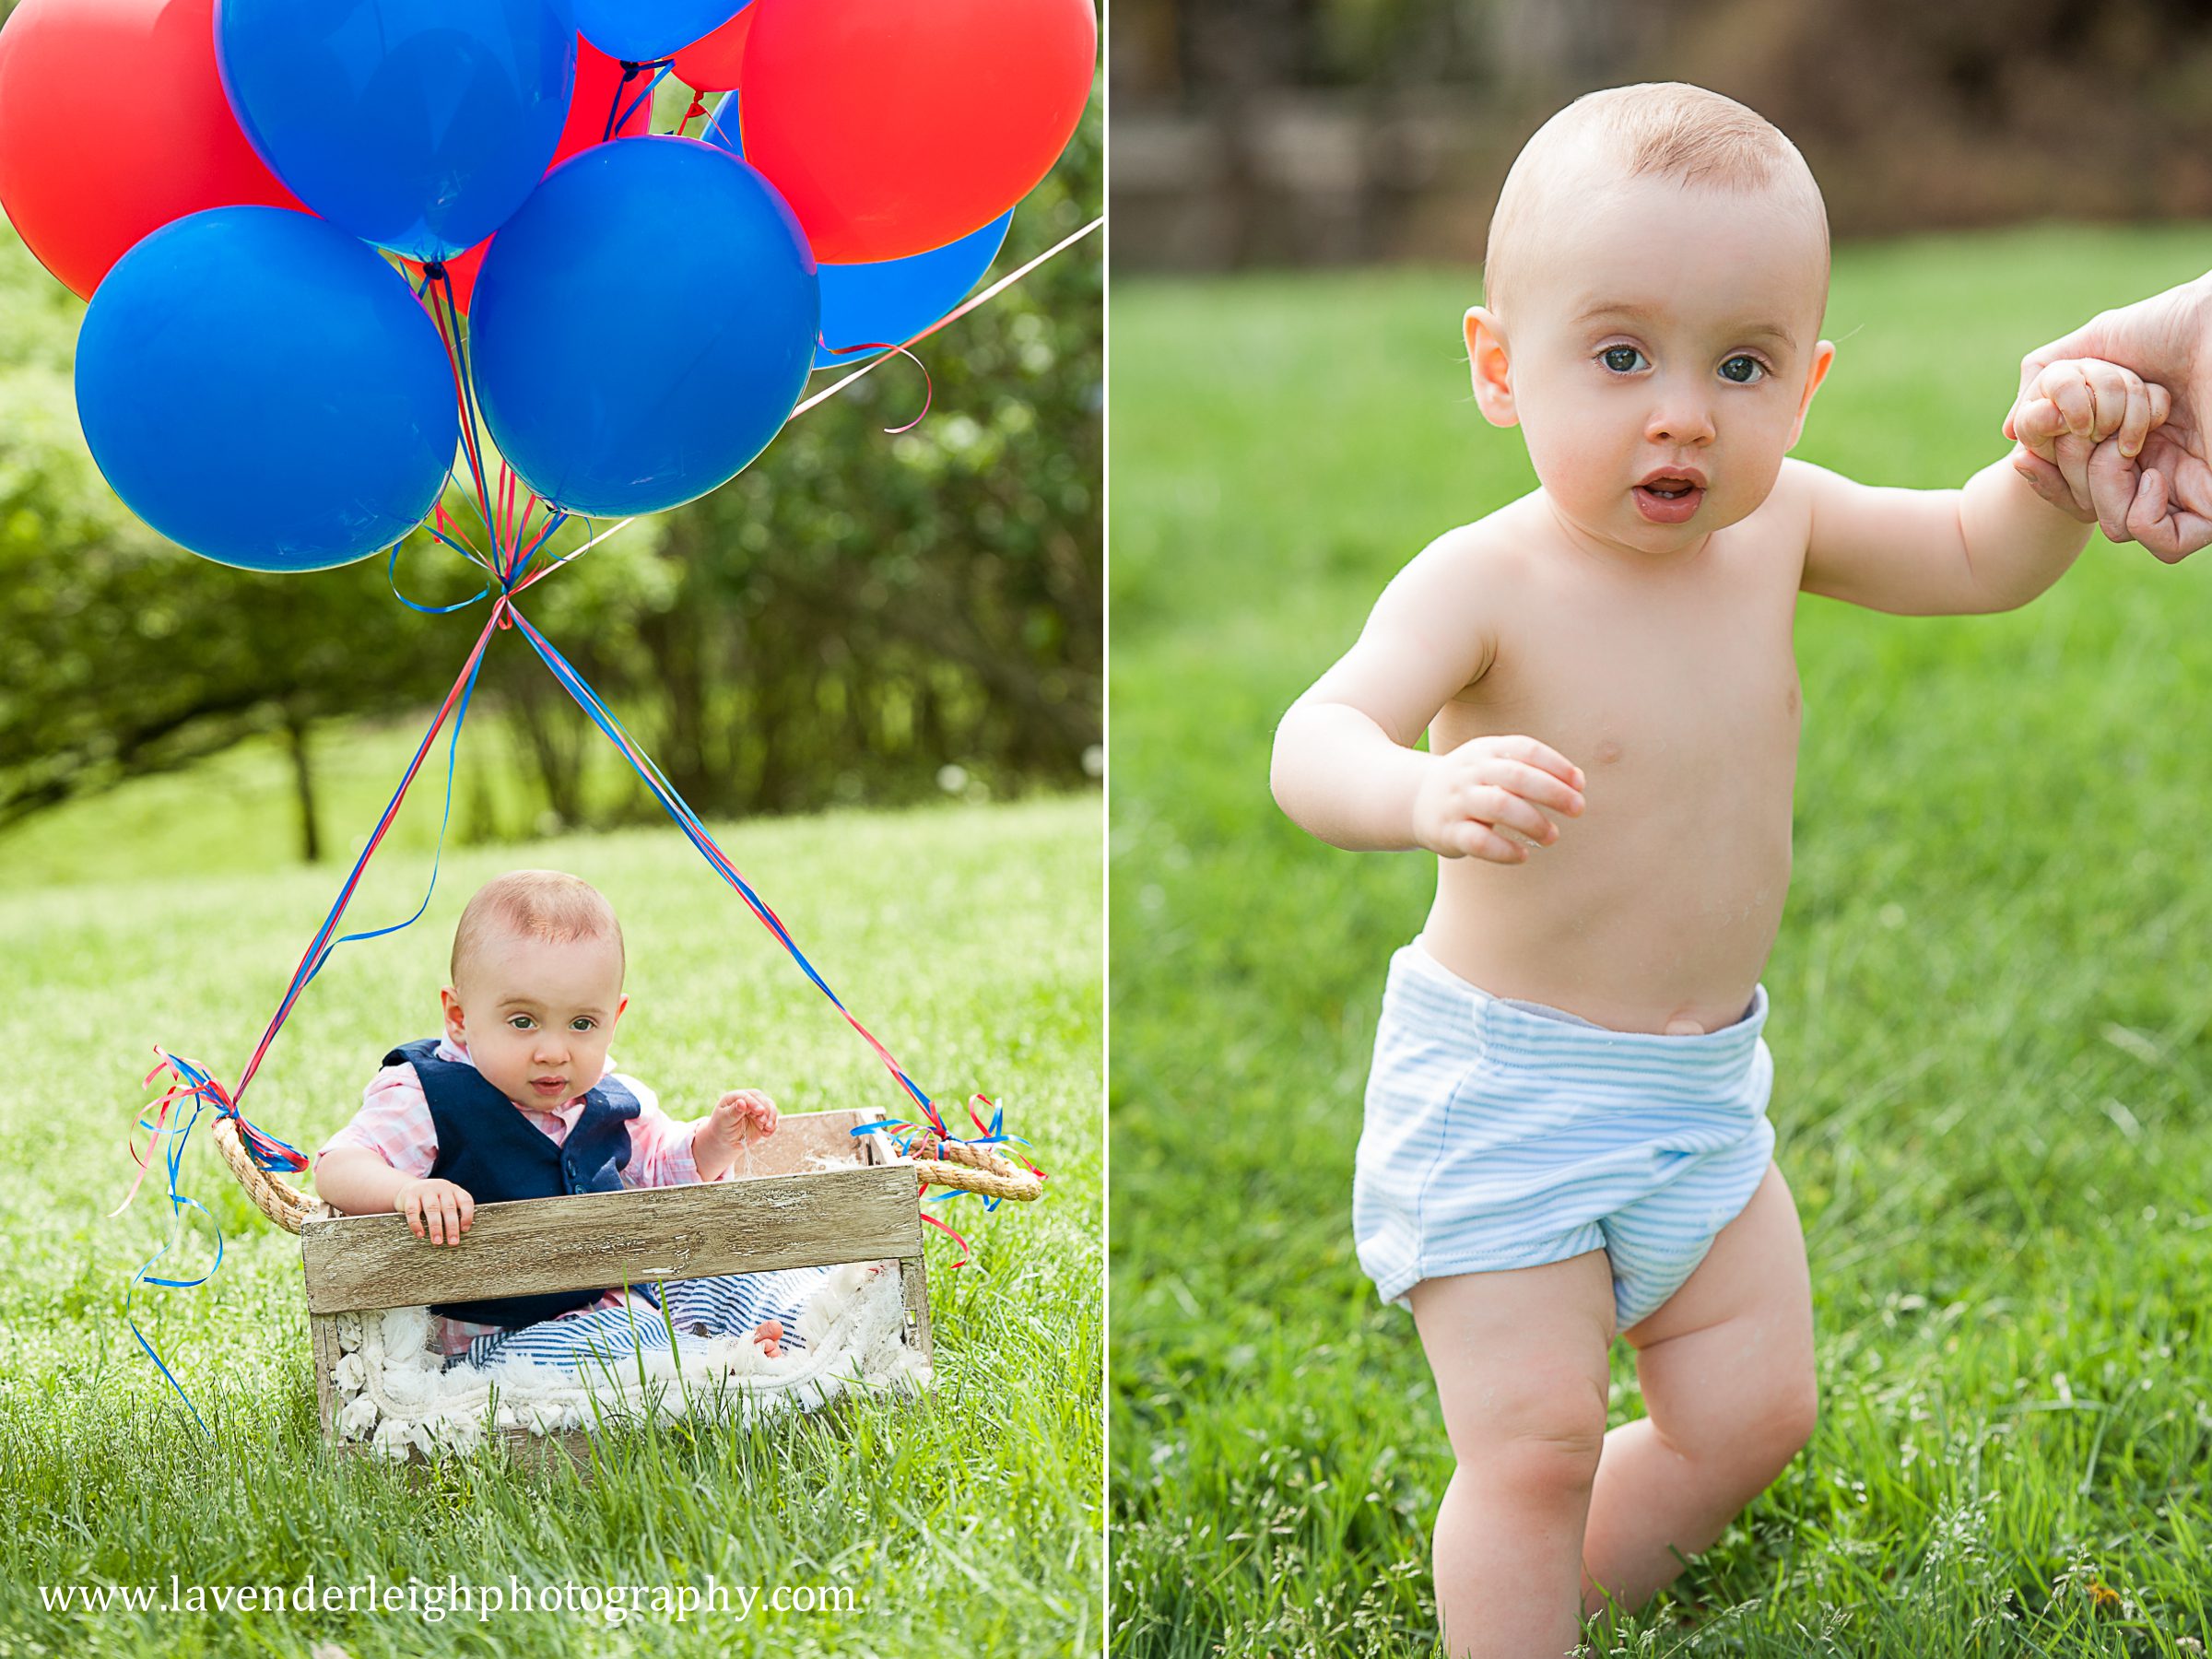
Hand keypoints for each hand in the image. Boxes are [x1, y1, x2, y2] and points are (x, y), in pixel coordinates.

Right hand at [395, 1177, 473, 1245]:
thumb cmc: (432, 1199)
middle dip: (452, 1227)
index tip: (465, 1230)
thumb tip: (459, 1234)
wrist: (408, 1187)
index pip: (465, 1201)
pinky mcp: (410, 1195)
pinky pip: (413, 1211)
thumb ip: (453, 1210)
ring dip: (436, 1227)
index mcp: (454, 1189)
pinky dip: (416, 1224)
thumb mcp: (445, 1199)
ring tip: (437, 1241)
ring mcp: (425, 1190)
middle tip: (453, 1242)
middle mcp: (441, 1187)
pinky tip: (420, 1235)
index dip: (467, 1216)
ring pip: (432, 1209)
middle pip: (449, 1207)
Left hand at [710, 1088, 777, 1143]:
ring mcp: (757, 1109)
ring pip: (770, 1107)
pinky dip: (773, 1126)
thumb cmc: (721, 1128)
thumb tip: (741, 1102)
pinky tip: (767, 1134)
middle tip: (763, 1122)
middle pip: (762, 1099)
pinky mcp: (763, 1119)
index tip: (760, 1111)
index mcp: (735, 1097)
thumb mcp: (724, 1121)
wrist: (725, 1141)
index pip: (747, 1096)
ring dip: (772, 1117)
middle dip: (765, 1110)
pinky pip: (773, 1119)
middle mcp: (748, 1100)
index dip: (754, 1103)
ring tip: (767, 1128)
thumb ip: (733, 1112)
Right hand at [1410, 734, 1584, 862]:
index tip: (1580, 784)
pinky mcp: (1448, 831)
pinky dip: (1504, 850)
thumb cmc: (1472, 783)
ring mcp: (1457, 801)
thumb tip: (1577, 783)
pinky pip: (1478, 840)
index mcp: (1486, 750)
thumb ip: (1531, 769)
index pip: (1525, 749)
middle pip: (1516, 776)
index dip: (1556, 765)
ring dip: (1533, 822)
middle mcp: (1470, 772)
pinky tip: (1523, 856)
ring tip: (1552, 837)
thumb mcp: (1494, 764)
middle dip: (1553, 792)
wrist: (1415, 799)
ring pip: (1499, 806)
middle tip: (1578, 809)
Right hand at [2005, 276, 2211, 558]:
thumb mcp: (2090, 346)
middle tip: (2092, 435)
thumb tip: (2011, 433)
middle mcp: (2156, 462)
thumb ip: (2044, 381)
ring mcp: (2185, 484)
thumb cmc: (2167, 325)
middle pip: (2091, 509)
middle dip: (2072, 480)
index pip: (2076, 485)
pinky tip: (2154, 476)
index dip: (2046, 479)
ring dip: (2105, 493)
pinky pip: (2168, 545)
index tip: (2028, 457)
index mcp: (2129, 435)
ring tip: (2126, 448)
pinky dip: (2143, 518)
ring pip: (2120, 529)